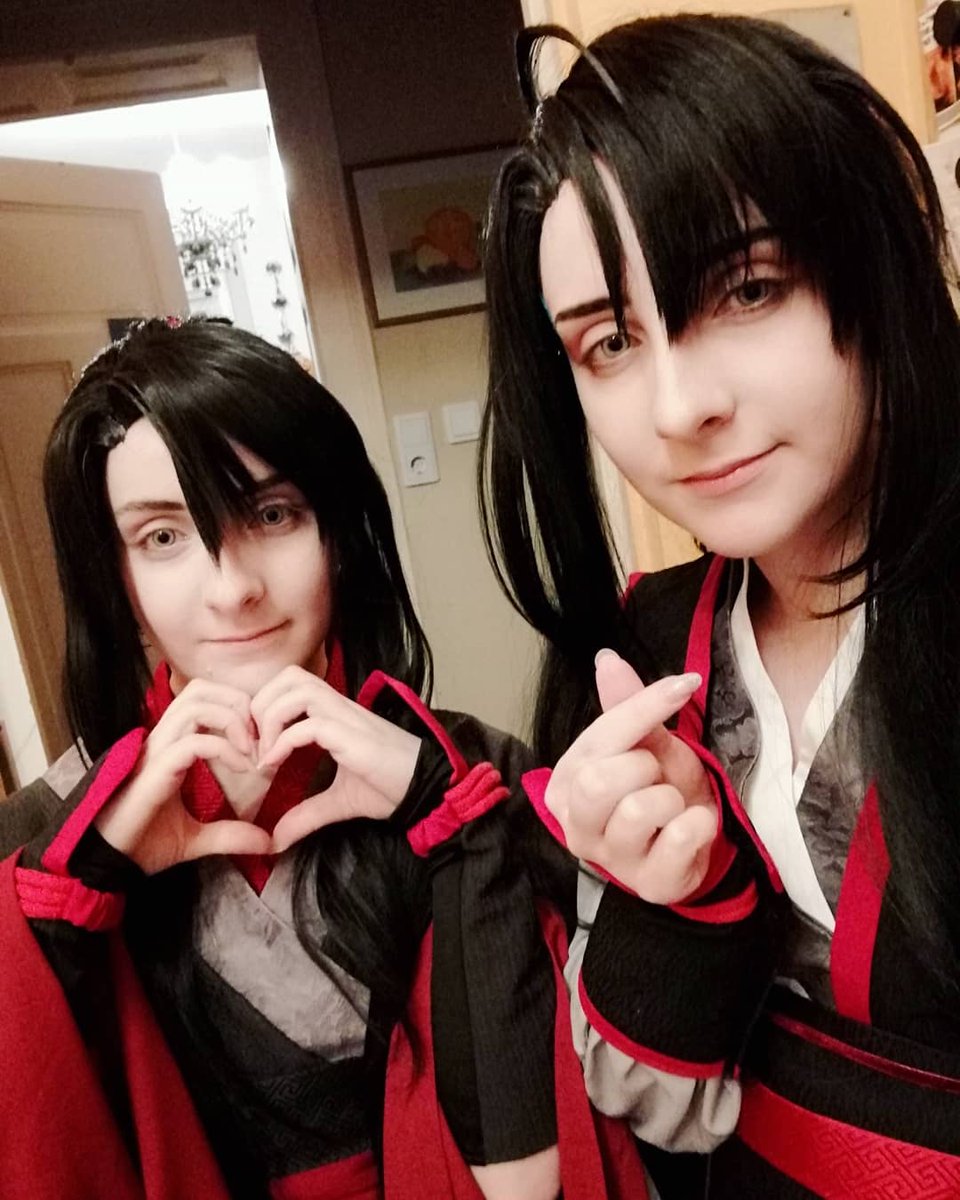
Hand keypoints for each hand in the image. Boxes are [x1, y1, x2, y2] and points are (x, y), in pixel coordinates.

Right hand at [95, 679, 271, 874]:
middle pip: (200, 689)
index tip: (260, 739)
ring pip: (194, 705)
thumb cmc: (141, 845)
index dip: (235, 707)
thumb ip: (230, 834)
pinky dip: (223, 748)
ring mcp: (154, 753)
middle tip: (259, 737)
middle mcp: (160, 741)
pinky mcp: (154, 772)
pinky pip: (191, 742)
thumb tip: (267, 842)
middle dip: (237, 703)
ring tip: (250, 750)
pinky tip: (243, 768)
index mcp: (169, 746)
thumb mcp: (196, 838)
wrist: (107, 865)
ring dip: (231, 720)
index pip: (201, 697)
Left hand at [252, 666, 421, 851]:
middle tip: (255, 745)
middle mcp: (340, 708)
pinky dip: (283, 742)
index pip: (292, 683)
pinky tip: (275, 765)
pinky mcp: (354, 737)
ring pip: (297, 689)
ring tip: (265, 754)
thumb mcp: (339, 802)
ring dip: (270, 718)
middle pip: (289, 676)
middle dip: (261, 706)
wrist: (428, 790)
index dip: (265, 707)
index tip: (256, 747)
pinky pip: (309, 725)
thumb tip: (276, 840)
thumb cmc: (391, 788)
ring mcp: (347, 719)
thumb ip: (306, 815)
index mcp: (336, 714)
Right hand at [545, 651, 716, 903]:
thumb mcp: (645, 742)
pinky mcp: (648, 883)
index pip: (599, 738)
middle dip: (643, 766)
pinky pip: (679, 838)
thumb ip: (625, 705)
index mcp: (566, 782)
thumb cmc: (658, 786)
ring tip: (672, 803)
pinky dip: (698, 823)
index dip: (644, 707)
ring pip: (636, 810)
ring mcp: (610, 859)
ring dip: (670, 797)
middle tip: (655, 773)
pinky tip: (691, 826)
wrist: (691, 842)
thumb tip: (607, 659)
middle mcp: (575, 823)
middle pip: (598, 782)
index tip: (684, 685)